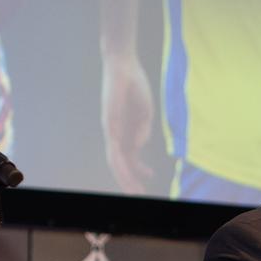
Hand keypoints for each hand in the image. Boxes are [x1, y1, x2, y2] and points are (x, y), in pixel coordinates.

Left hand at [100, 53, 153, 192]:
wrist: (124, 66)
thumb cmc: (134, 86)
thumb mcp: (145, 113)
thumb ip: (143, 132)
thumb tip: (138, 147)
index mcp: (126, 132)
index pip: (130, 157)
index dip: (139, 170)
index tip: (150, 177)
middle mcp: (116, 134)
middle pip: (121, 164)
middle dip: (130, 181)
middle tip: (139, 195)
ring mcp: (111, 130)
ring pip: (116, 161)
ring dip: (125, 178)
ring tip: (134, 191)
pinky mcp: (109, 124)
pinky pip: (114, 148)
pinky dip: (122, 161)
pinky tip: (132, 167)